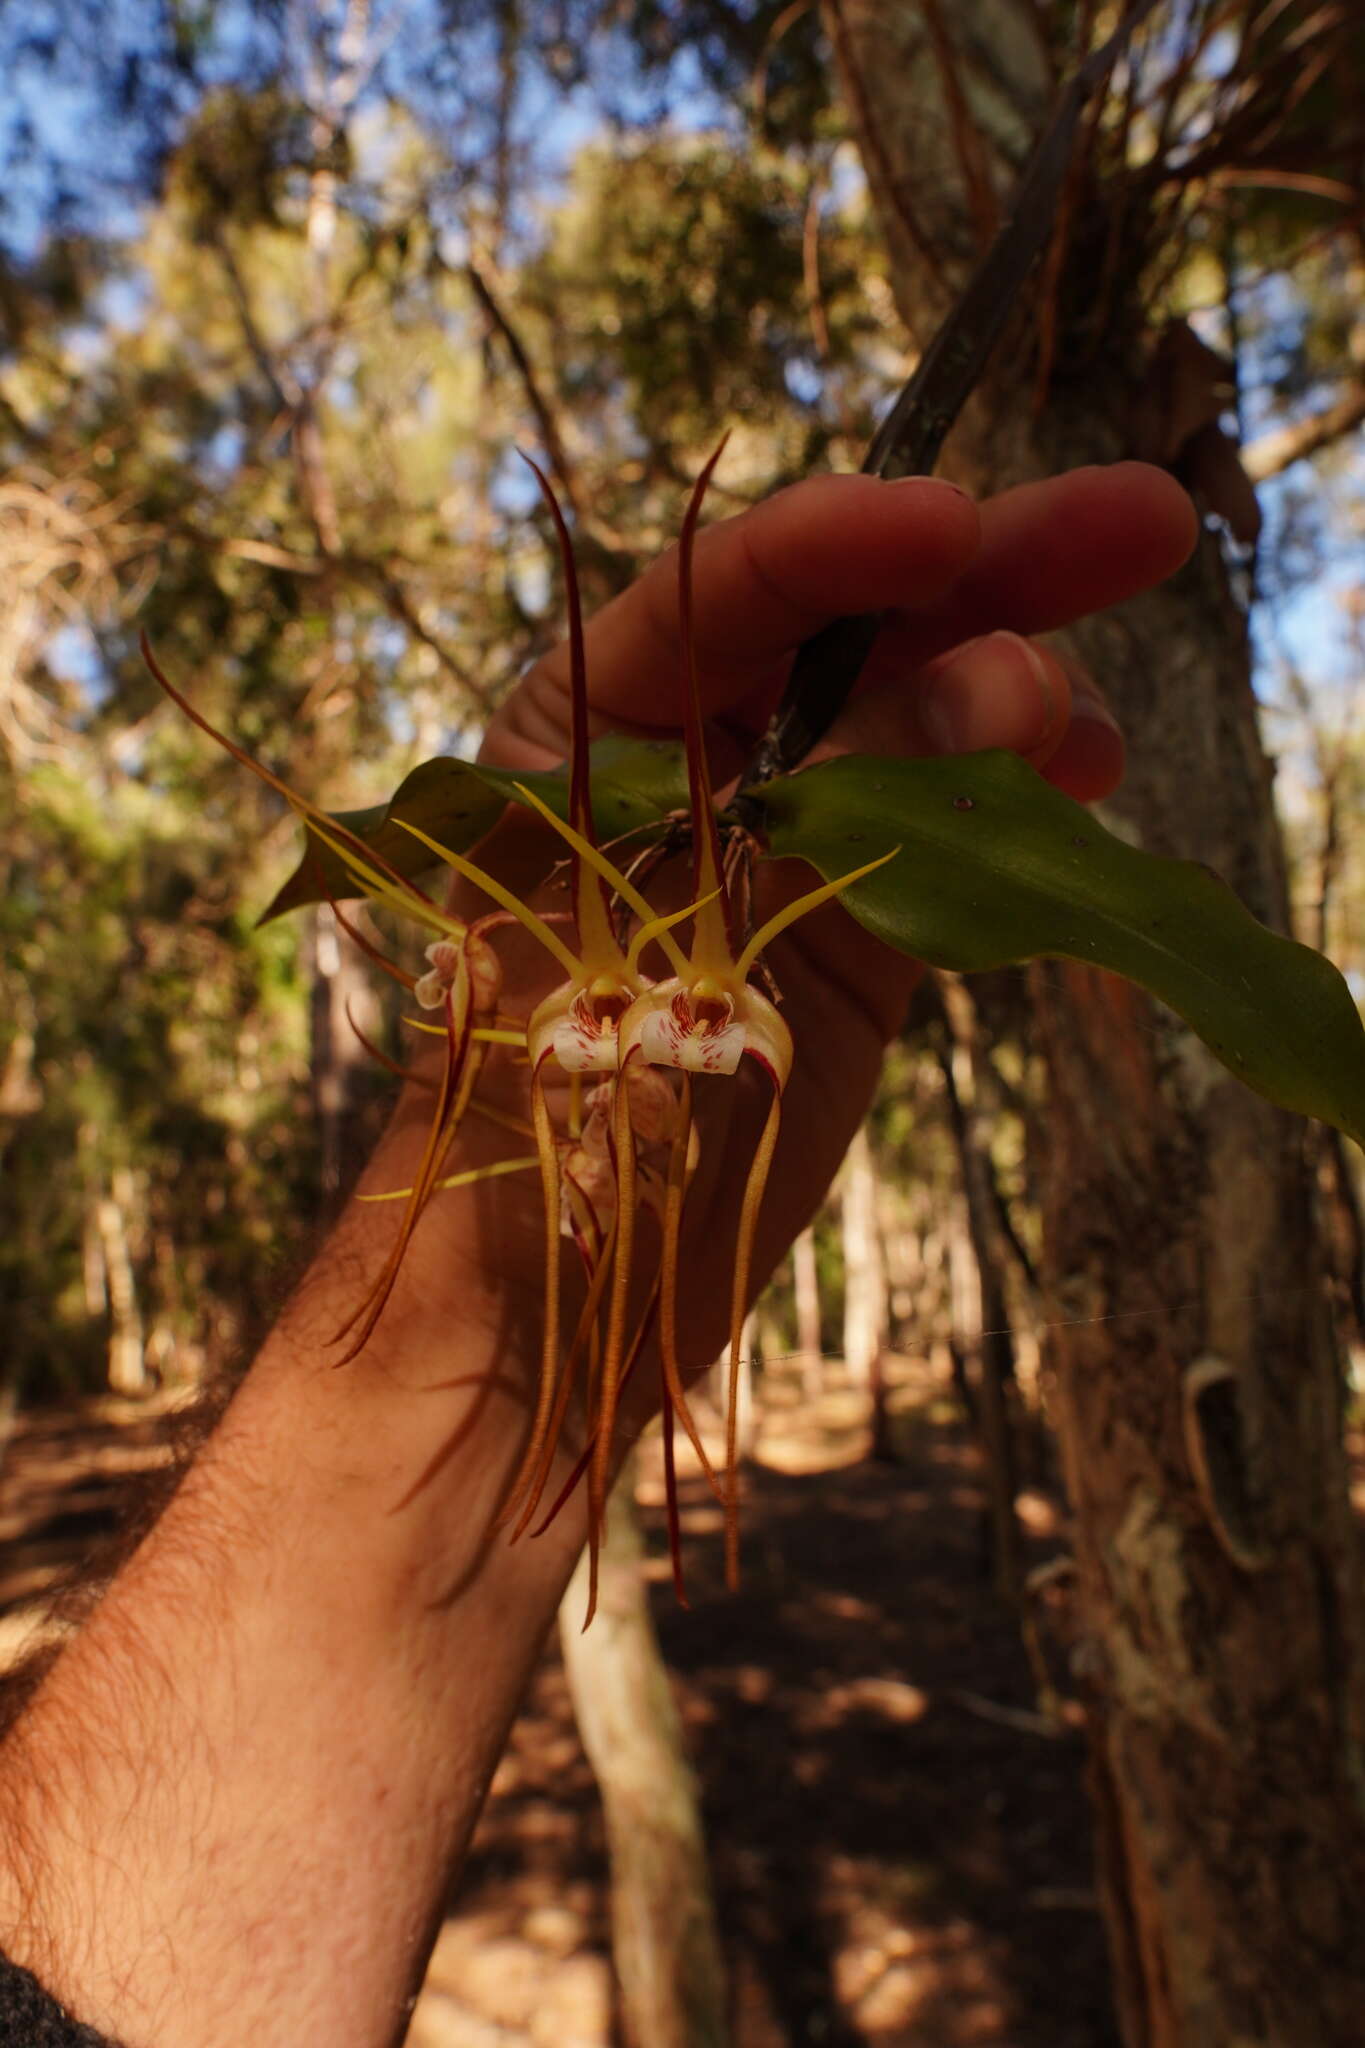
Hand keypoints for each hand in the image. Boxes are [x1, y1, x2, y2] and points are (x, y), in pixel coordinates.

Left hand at [464, 462, 1194, 1374]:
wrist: (550, 1312)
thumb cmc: (558, 1128)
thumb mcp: (693, 950)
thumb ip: (838, 812)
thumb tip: (1003, 680)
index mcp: (581, 737)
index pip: (721, 595)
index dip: (845, 543)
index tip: (959, 526)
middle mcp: (682, 768)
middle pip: (843, 633)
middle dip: (985, 574)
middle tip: (1137, 525)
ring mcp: (772, 848)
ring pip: (909, 722)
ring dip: (1014, 696)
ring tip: (1086, 732)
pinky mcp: (842, 931)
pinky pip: (942, 831)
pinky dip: (1015, 802)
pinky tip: (1082, 777)